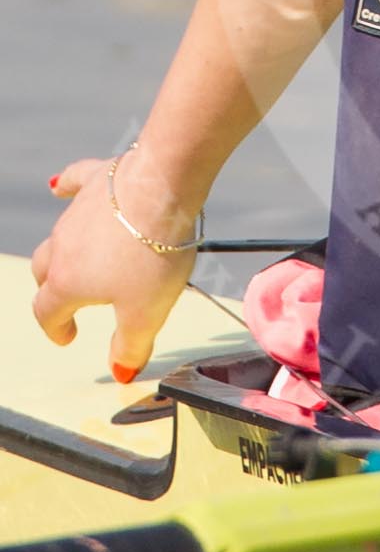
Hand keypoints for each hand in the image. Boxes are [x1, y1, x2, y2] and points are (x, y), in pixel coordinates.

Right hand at [32, 151, 199, 381]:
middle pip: (45, 271)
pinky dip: (67, 187)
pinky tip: (60, 187)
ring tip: (85, 258)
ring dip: (68, 249)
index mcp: (68, 282)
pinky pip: (74, 183)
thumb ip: (130, 345)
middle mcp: (63, 246)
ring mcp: (77, 211)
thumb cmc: (153, 253)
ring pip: (60, 234)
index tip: (68, 336)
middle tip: (70, 300)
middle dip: (52, 289)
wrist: (162, 189)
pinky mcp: (97, 179)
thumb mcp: (147, 313)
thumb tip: (121, 372)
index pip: (47, 311)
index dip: (55, 328)